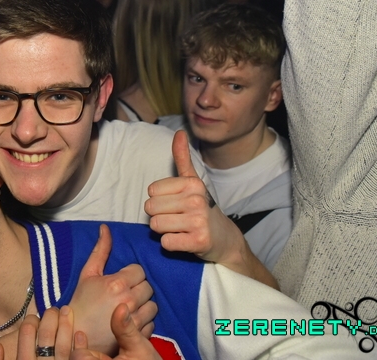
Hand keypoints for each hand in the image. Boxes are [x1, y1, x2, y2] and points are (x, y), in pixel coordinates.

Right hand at [10, 307, 74, 359]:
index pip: (27, 334)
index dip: (31, 321)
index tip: (34, 317)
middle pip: (46, 335)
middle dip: (50, 317)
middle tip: (53, 310)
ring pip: (63, 346)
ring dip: (66, 325)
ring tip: (67, 311)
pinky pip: (78, 357)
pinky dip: (80, 345)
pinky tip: (80, 334)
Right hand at [69, 225, 157, 354]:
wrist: (76, 334)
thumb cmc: (81, 302)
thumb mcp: (88, 273)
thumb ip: (101, 250)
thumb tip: (105, 228)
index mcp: (117, 283)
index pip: (139, 271)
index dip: (130, 275)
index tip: (119, 282)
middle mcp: (128, 299)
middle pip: (148, 287)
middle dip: (138, 289)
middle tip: (123, 294)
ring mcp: (134, 319)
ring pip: (153, 305)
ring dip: (143, 305)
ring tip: (129, 307)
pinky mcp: (137, 334)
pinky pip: (152, 323)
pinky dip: (144, 321)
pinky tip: (131, 321)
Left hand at [145, 130, 241, 264]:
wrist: (225, 239)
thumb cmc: (201, 209)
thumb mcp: (192, 182)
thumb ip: (182, 158)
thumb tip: (179, 132)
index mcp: (192, 183)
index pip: (151, 191)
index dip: (159, 201)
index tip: (176, 204)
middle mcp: (197, 200)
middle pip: (151, 209)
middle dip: (159, 216)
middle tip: (177, 219)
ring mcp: (199, 221)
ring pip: (156, 225)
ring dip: (164, 231)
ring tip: (180, 229)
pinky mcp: (199, 242)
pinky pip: (166, 242)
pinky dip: (171, 244)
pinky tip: (184, 240)